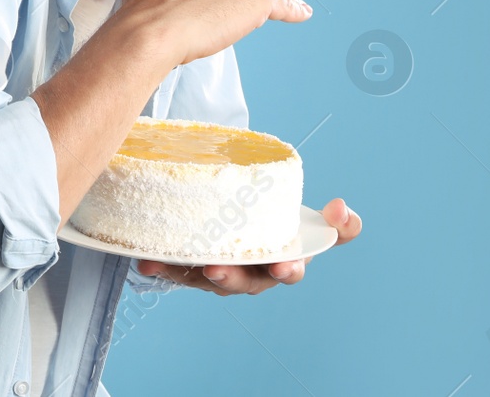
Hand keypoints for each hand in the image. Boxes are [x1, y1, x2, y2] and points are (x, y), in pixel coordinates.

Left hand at [134, 198, 362, 294]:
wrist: (248, 224)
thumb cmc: (282, 227)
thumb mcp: (313, 222)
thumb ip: (339, 222)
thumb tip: (343, 208)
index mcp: (285, 264)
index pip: (291, 271)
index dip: (289, 270)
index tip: (285, 266)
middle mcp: (253, 275)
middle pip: (244, 282)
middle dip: (231, 277)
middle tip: (219, 270)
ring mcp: (222, 273)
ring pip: (207, 278)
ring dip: (191, 272)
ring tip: (174, 263)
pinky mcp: (194, 267)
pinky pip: (178, 269)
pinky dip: (162, 265)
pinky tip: (146, 260)